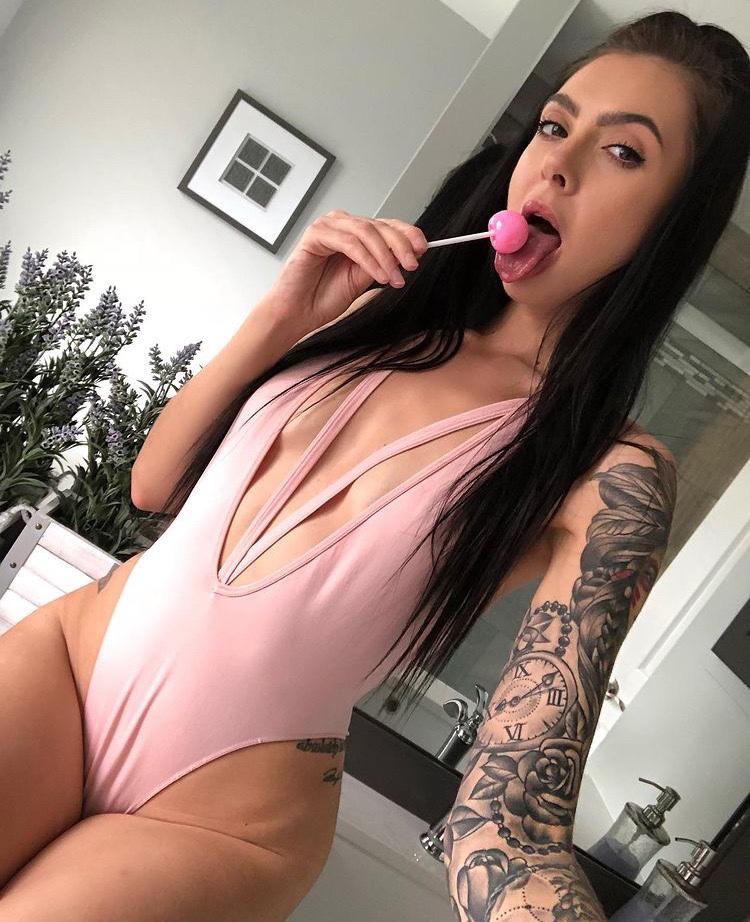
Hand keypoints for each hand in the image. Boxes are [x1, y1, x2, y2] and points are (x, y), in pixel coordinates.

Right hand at [264, 209, 428, 335]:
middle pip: (379, 226)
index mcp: (354, 233)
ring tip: (395, 278)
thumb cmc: (324, 298)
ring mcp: (327, 227)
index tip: (424, 248)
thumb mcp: (363, 279)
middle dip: (400, 245)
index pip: (385, 225)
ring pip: (366, 232)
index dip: (406, 234)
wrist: (298, 314)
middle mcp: (341, 225)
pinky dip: (368, 260)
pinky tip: (379, 276)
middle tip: (413, 264)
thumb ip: (382, 263)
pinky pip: (350, 243)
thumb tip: (410, 253)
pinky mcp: (315, 235)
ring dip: (385, 256)